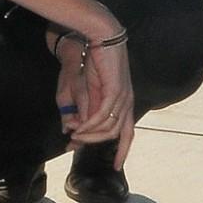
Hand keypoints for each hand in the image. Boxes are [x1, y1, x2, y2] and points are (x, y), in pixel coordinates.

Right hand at [52, 30, 134, 165]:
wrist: (99, 36)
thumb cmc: (94, 59)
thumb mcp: (88, 88)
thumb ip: (86, 107)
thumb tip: (77, 126)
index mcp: (125, 101)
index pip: (128, 132)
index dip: (124, 150)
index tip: (117, 166)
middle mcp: (128, 102)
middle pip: (119, 134)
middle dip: (96, 143)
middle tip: (76, 145)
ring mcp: (123, 97)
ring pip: (109, 127)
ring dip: (89, 134)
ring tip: (73, 135)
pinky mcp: (114, 91)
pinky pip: (102, 116)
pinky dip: (89, 125)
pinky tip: (78, 127)